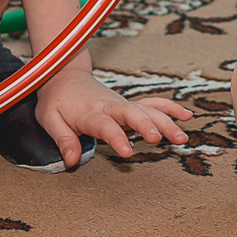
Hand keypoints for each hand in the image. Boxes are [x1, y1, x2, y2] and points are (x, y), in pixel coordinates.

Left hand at [31, 62, 190, 168]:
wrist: (63, 75)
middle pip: (131, 112)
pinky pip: (152, 104)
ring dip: (165, 121)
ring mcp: (121, 104)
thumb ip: (63, 139)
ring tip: (181, 137)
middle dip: (146, 125)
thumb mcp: (49, 120)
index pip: (104, 125)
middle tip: (157, 139)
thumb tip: (72, 161)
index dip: (116, 138)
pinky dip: (169, 107)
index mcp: (89, 112)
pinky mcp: (128, 105)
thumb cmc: (56, 101)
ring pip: (146, 109)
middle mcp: (109, 106)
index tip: (127, 152)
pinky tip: (186, 116)